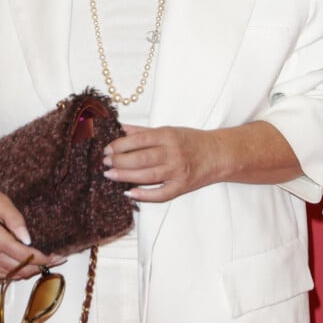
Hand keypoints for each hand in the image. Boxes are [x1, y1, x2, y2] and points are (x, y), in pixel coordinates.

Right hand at [0, 181, 62, 280]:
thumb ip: (15, 219)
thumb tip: (28, 238)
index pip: (25, 255)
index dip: (44, 258)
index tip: (60, 256)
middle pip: (20, 269)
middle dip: (40, 266)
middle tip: (57, 260)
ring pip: (11, 274)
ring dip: (29, 271)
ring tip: (44, 262)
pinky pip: (0, 274)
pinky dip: (15, 272)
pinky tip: (25, 264)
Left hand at [103, 124, 218, 202]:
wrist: (218, 154)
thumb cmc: (191, 140)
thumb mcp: (168, 130)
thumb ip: (142, 130)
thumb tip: (119, 127)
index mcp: (168, 135)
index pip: (138, 140)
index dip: (120, 145)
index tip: (107, 149)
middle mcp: (172, 153)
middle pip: (140, 158)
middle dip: (119, 161)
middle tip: (105, 163)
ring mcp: (177, 171)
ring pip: (147, 176)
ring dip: (125, 176)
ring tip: (110, 175)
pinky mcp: (181, 186)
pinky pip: (160, 194)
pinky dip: (144, 195)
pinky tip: (130, 193)